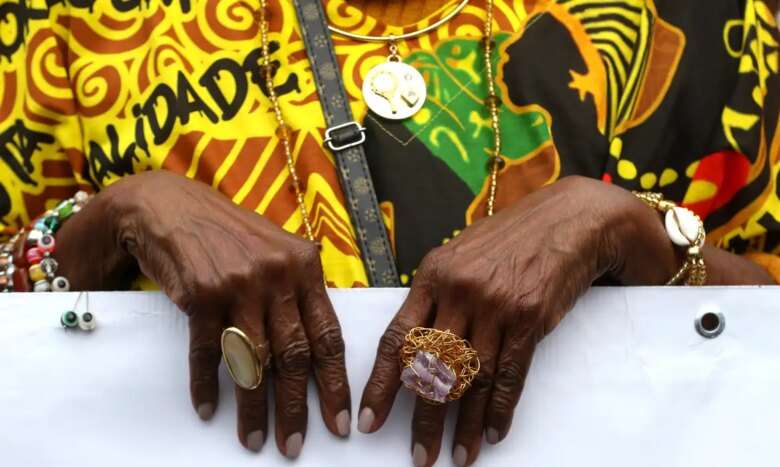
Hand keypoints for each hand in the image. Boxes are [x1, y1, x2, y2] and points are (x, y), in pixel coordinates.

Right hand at [57, 170, 350, 457]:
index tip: (340, 421)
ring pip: (253, 361)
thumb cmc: (230, 234)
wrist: (170, 206)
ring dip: (253, 407)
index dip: (335, 383)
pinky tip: (209, 409)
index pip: (328, 335)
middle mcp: (276, 275)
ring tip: (255, 439)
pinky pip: (207, 352)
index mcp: (305, 267)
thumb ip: (301, 291)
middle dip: (296, 407)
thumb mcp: (278, 250)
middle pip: (294, 356)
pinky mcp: (201, 294)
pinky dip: (206, 385)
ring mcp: (238, 284)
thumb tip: (320, 345)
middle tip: (294, 444)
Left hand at [357, 176, 678, 466]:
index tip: (370, 420)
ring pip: (472, 379)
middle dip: (424, 419)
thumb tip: (410, 346)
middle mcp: (460, 291)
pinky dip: (501, 410)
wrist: (566, 221)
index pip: (397, 338)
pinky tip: (493, 433)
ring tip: (457, 455)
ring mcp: (496, 306)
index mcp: (432, 275)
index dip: (382, 385)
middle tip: (419, 456)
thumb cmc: (506, 240)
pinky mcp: (530, 319)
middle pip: (433, 368)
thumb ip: (433, 296)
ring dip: (464, 424)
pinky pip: (510, 376)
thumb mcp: (457, 255)